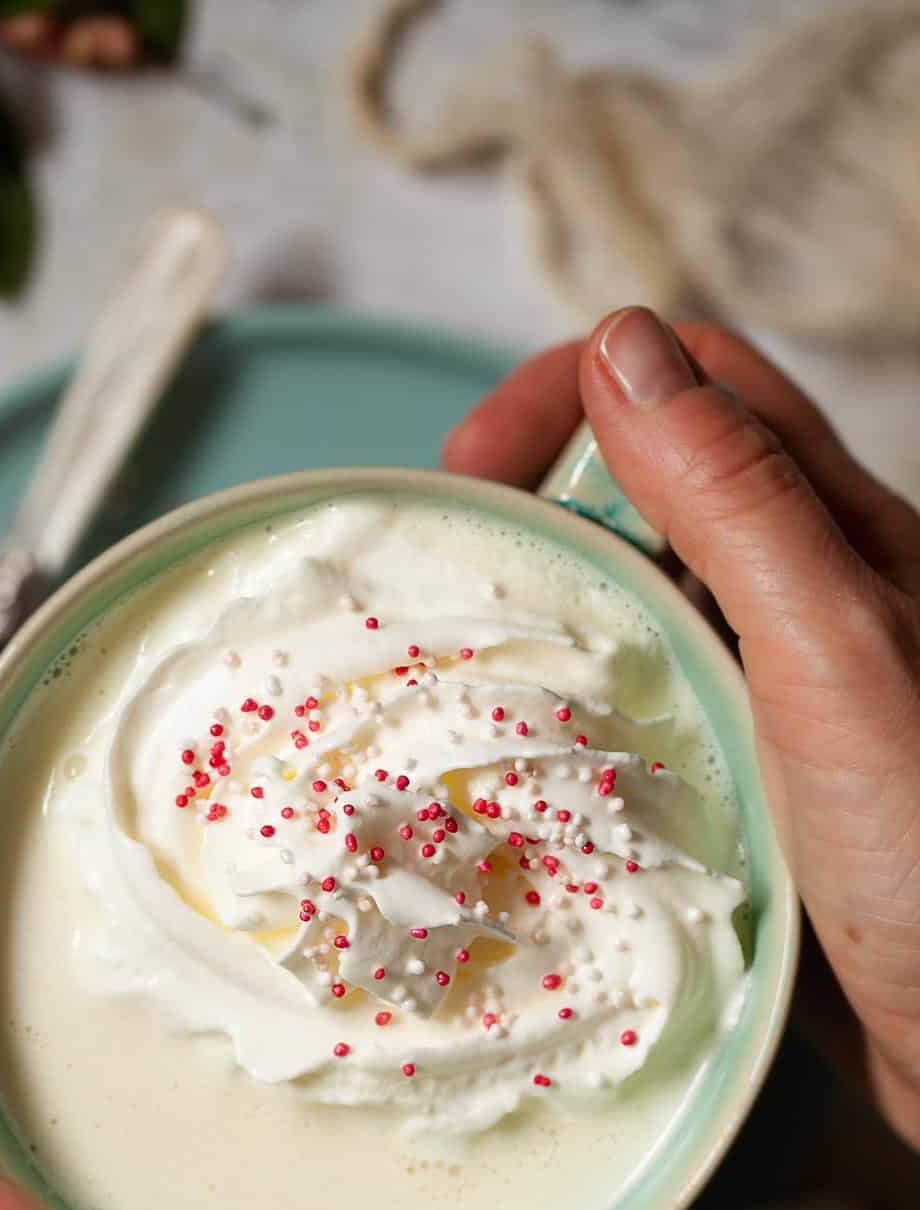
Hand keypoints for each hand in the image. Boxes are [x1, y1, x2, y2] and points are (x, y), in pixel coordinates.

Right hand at [445, 307, 919, 1149]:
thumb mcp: (836, 656)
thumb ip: (739, 504)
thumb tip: (622, 350)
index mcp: (838, 537)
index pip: (696, 385)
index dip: (576, 389)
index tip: (472, 464)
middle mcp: (800, 603)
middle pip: (645, 490)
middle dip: (533, 498)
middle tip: (440, 569)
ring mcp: (765, 700)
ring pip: (628, 606)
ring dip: (537, 611)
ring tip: (448, 665)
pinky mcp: (734, 790)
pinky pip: (627, 718)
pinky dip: (558, 717)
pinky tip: (509, 763)